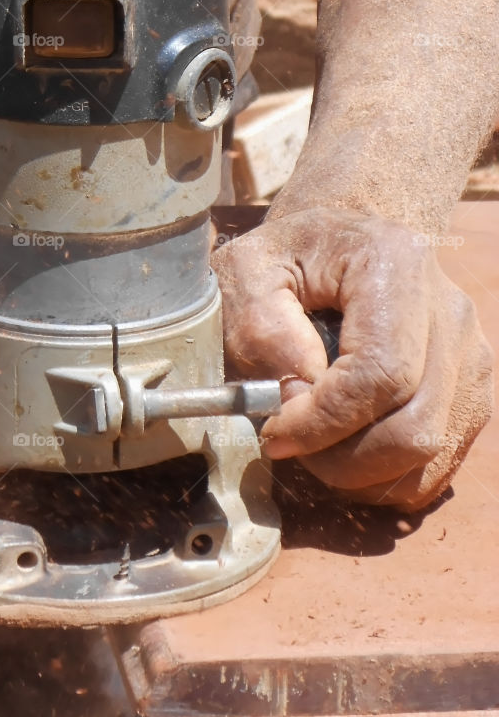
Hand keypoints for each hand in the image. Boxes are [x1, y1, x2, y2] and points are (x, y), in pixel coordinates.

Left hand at [213, 207, 493, 509]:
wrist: (338, 241)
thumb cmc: (286, 256)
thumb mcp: (246, 269)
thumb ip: (261, 326)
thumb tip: (300, 389)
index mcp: (395, 263)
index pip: (379, 372)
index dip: (325, 422)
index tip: (275, 434)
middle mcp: (449, 308)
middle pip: (416, 424)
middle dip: (342, 458)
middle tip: (289, 442)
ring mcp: (469, 351)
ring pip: (431, 450)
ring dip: (362, 472)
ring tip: (313, 444)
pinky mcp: (470, 386)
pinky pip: (440, 458)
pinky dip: (388, 475)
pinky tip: (345, 451)